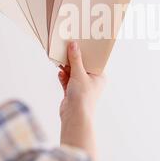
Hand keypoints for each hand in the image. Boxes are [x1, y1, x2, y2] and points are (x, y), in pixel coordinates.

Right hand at [57, 41, 104, 160]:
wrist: (75, 117)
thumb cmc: (83, 96)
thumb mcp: (79, 73)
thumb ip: (75, 59)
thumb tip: (73, 45)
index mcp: (99, 77)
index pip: (93, 61)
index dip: (86, 53)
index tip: (79, 43)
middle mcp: (92, 82)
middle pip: (82, 66)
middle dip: (74, 60)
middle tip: (66, 49)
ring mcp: (82, 88)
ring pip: (73, 73)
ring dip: (67, 68)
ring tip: (60, 61)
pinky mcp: (72, 93)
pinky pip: (67, 81)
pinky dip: (63, 77)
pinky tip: (60, 73)